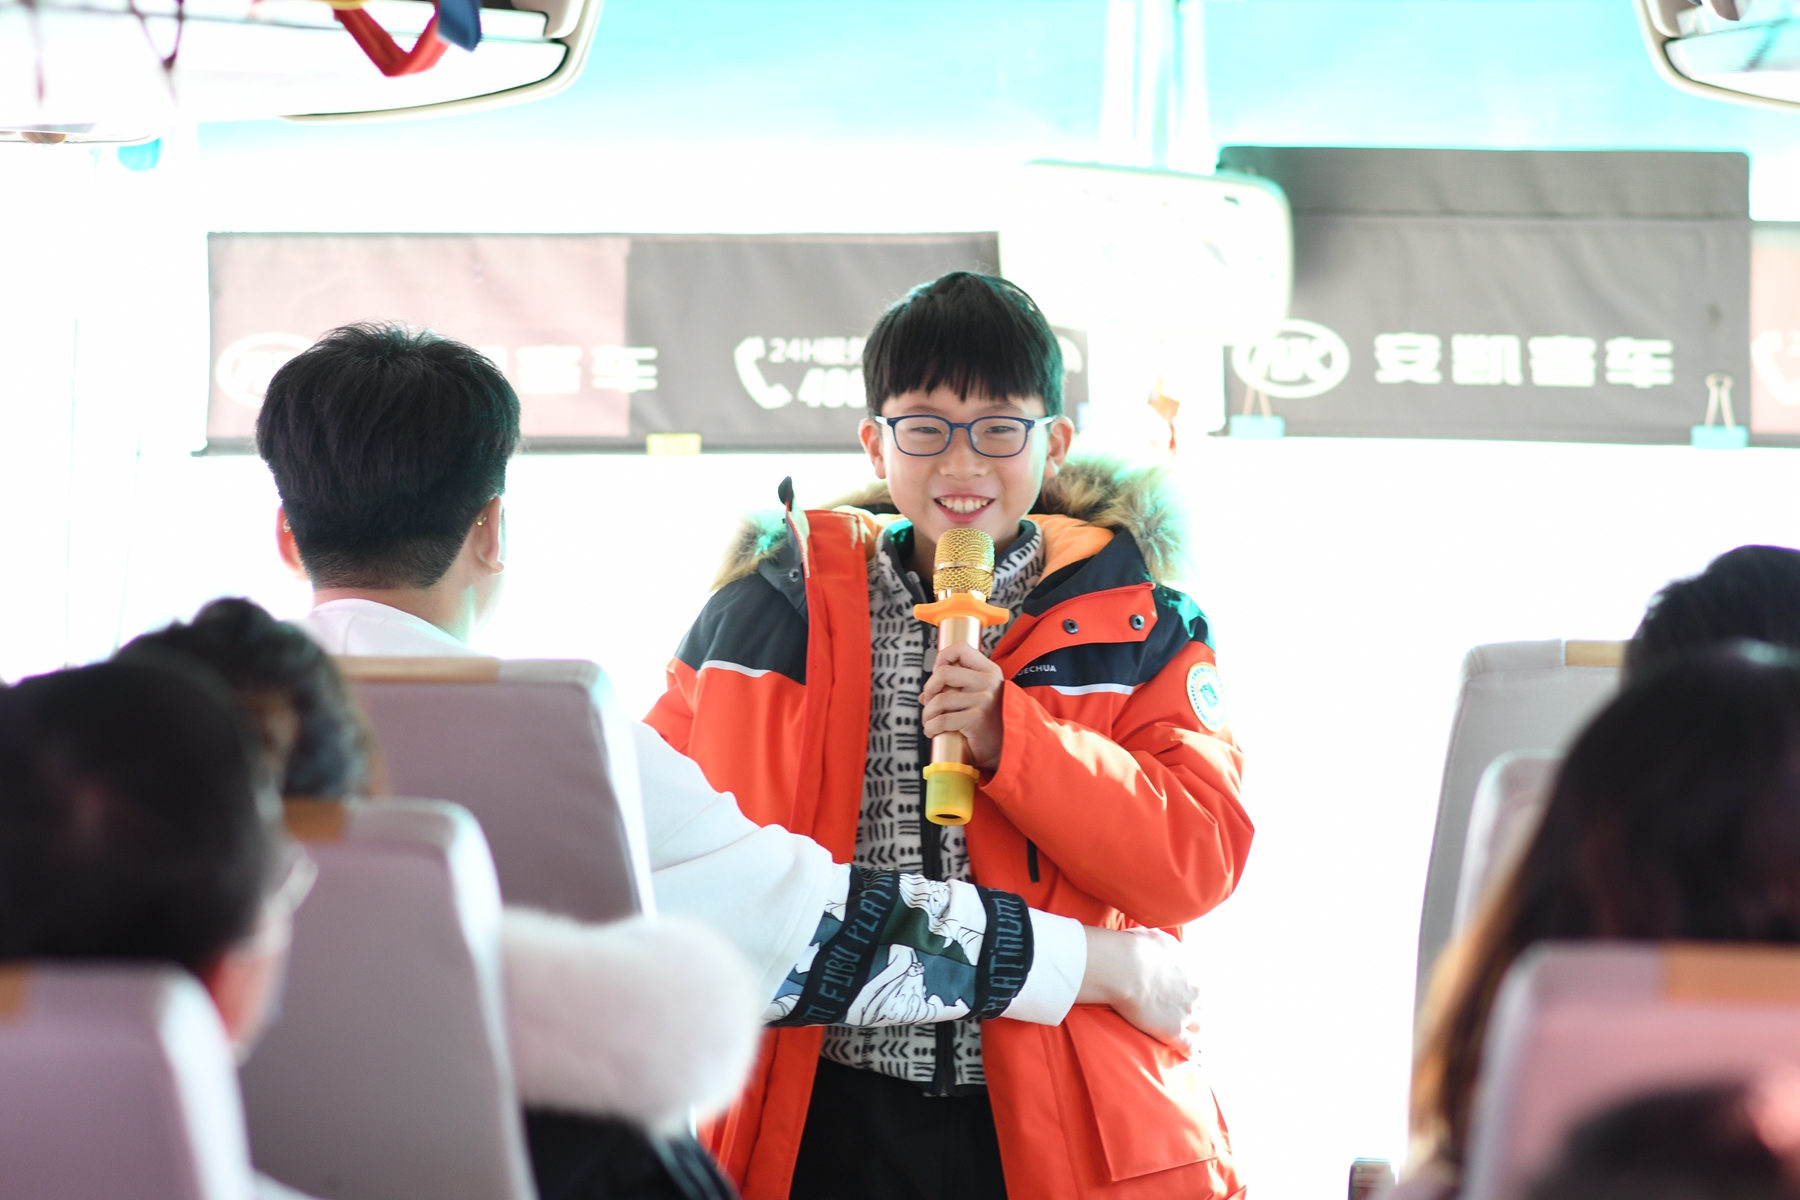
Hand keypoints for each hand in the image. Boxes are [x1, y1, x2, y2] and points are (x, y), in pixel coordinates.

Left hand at [919, 641, 1005, 770]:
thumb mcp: (980, 698)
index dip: (943, 658)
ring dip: (927, 714)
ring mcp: (983, 700)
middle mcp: (988, 682)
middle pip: (943, 673)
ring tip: (930, 722)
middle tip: (929, 702)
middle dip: (929, 688)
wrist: (1007, 747)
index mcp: (990, 671)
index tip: (936, 673)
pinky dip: (931, 727)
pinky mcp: (976, 719)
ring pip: (938, 700)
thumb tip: (924, 695)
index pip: (961, 649)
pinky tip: (933, 731)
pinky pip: (941, 720)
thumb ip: (956, 690)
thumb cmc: (990, 724)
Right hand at [1076, 927, 1201, 1057]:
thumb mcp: (1156, 937)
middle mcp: (1195, 991)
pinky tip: (1184, 1054)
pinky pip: (1188, 1047)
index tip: (1184, 995)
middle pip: (1204, 1006)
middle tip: (1186, 1016)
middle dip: (1196, 1011)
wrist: (1124, 967)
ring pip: (1199, 1026)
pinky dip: (1188, 1051)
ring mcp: (1186, 1013)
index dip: (1192, 991)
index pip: (1201, 984)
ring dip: (1193, 1030)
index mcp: (1193, 969)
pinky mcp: (1173, 1031)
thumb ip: (1165, 944)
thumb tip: (1162, 944)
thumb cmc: (1135, 948)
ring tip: (1185, 1035)